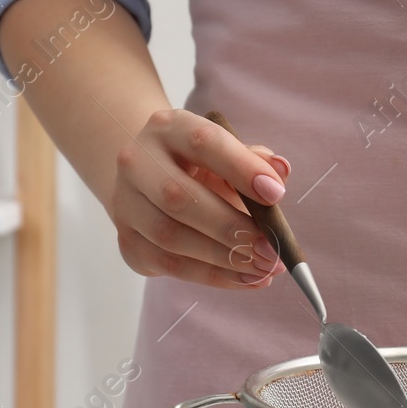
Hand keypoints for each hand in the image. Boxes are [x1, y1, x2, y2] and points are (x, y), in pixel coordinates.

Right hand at [110, 108, 292, 287]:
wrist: (150, 183)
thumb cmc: (202, 167)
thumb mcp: (228, 154)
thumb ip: (255, 161)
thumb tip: (280, 170)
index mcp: (168, 129)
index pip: (202, 142)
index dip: (241, 169)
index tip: (276, 195)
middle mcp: (137, 161)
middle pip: (178, 197)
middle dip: (231, 227)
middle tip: (271, 250)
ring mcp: (126, 203)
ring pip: (170, 236)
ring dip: (223, 259)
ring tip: (264, 269)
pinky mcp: (127, 241)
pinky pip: (169, 265)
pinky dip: (212, 276)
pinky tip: (245, 279)